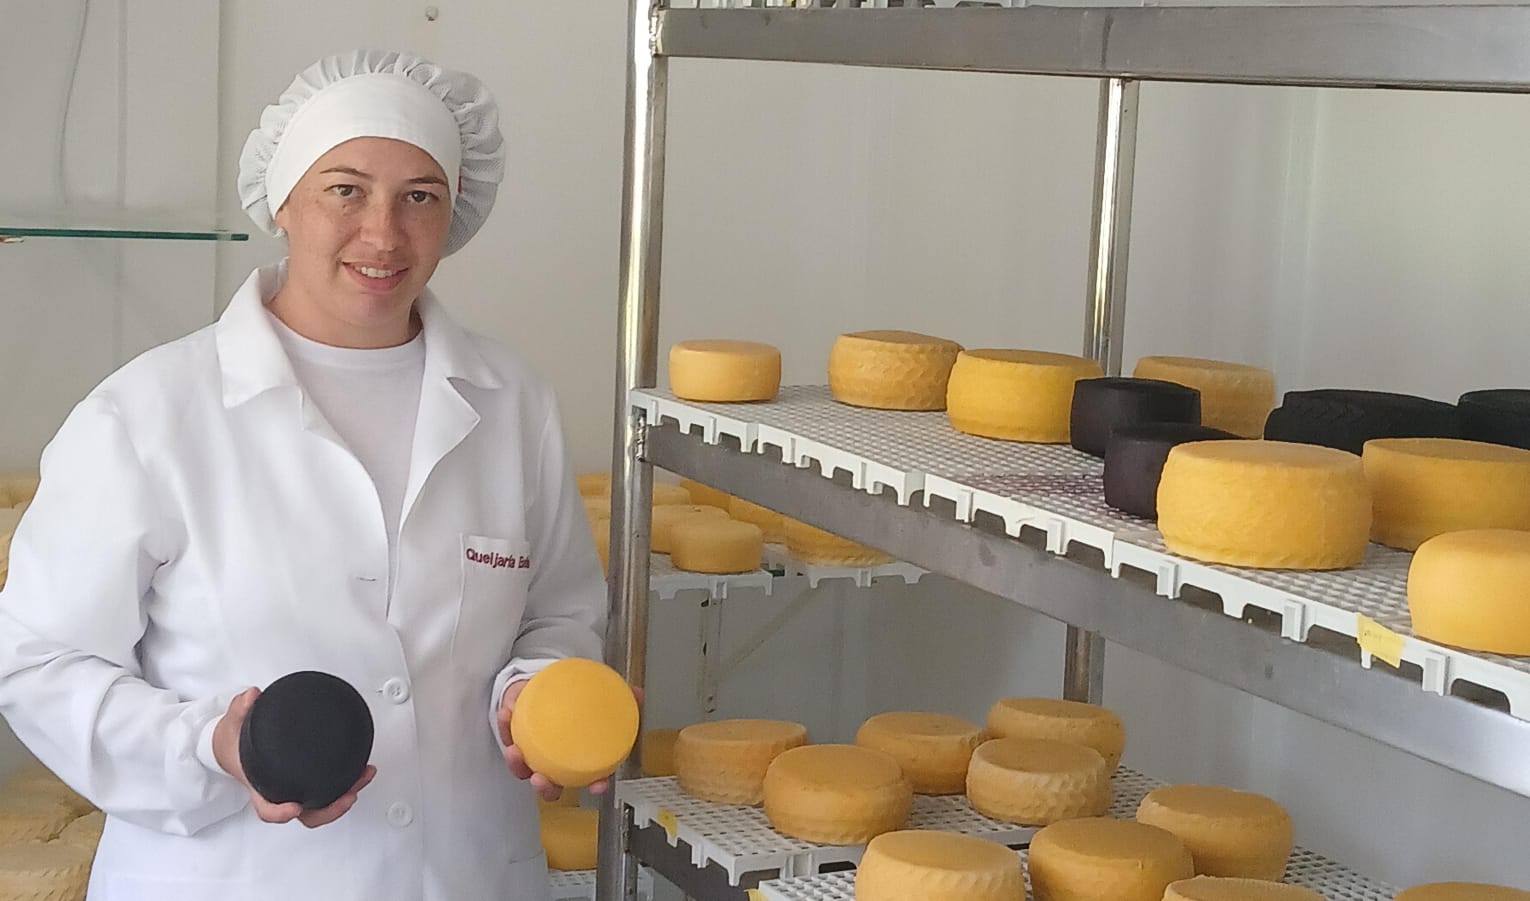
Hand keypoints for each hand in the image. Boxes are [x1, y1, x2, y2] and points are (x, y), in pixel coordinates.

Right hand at [212, 687, 376, 827]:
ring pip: (321, 806)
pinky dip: (345, 784)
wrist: (231, 747)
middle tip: (348, 795)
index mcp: (258, 786)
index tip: (295, 807)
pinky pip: (327, 791)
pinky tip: (359, 772)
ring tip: (362, 778)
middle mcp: (278, 793)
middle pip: (305, 815)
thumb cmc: (233, 743)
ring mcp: (294, 790)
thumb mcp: (232, 724)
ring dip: (344, 796)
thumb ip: (240, 709)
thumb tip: (253, 697)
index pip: (267, 809)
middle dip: (329, 809)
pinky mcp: (306, 781)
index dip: (280, 812)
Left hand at [498, 681, 642, 801]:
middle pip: (551, 786)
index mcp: (576, 759)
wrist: (545, 683)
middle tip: (541, 779)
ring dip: (517, 764)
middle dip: (546, 788)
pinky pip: (507, 737)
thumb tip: (638, 693)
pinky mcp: (513, 738)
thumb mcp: (597, 695)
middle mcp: (554, 763)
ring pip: (523, 769)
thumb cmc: (572, 699)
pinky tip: (507, 714)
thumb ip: (619, 696)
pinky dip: (505, 728)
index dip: (595, 785)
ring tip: (515, 751)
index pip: (589, 778)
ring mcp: (532, 755)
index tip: (597, 785)